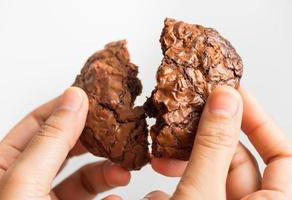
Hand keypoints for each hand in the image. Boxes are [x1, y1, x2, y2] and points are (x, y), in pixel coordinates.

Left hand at [0, 87, 129, 199]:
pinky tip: (116, 189)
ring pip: (82, 174)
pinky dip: (107, 189)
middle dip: (92, 138)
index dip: (64, 107)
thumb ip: (52, 140)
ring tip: (123, 166)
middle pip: (64, 146)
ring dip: (106, 168)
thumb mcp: (26, 181)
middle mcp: (25, 181)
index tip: (91, 97)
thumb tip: (74, 98)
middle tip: (114, 127)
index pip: (36, 124)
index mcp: (1, 167)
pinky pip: (90, 196)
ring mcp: (45, 198)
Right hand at [144, 87, 291, 198]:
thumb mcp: (201, 193)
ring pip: (211, 173)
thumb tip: (225, 99)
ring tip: (161, 158)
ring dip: (182, 163)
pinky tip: (157, 191)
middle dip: (205, 139)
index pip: (283, 154)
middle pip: (238, 160)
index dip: (259, 120)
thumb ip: (213, 147)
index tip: (232, 95)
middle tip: (184, 120)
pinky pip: (193, 188)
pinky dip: (173, 184)